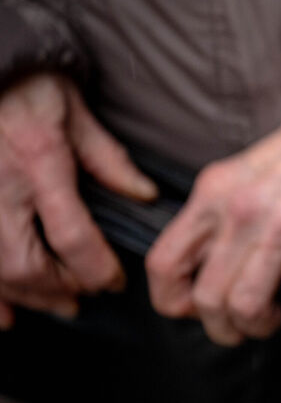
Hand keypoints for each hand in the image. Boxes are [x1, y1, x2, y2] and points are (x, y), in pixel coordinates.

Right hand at [0, 73, 156, 328]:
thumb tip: (145, 196)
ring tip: (57, 302)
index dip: (96, 269)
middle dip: (59, 289)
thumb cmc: (31, 88)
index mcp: (41, 162)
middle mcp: (1, 188)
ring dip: (25, 296)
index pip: (72, 235)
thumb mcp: (78, 115)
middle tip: (85, 296)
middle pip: (25, 263)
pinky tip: (4, 314)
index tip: (115, 280)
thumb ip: (110, 161)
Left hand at [146, 87, 280, 345]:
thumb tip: (204, 267)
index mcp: (213, 195)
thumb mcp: (237, 174)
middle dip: (221, 326)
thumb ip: (215, 215)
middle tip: (240, 322)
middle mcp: (242, 213)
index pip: (164, 263)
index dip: (171, 300)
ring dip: (259, 327)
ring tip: (273, 316)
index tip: (192, 307)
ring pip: (247, 308)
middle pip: (206, 298)